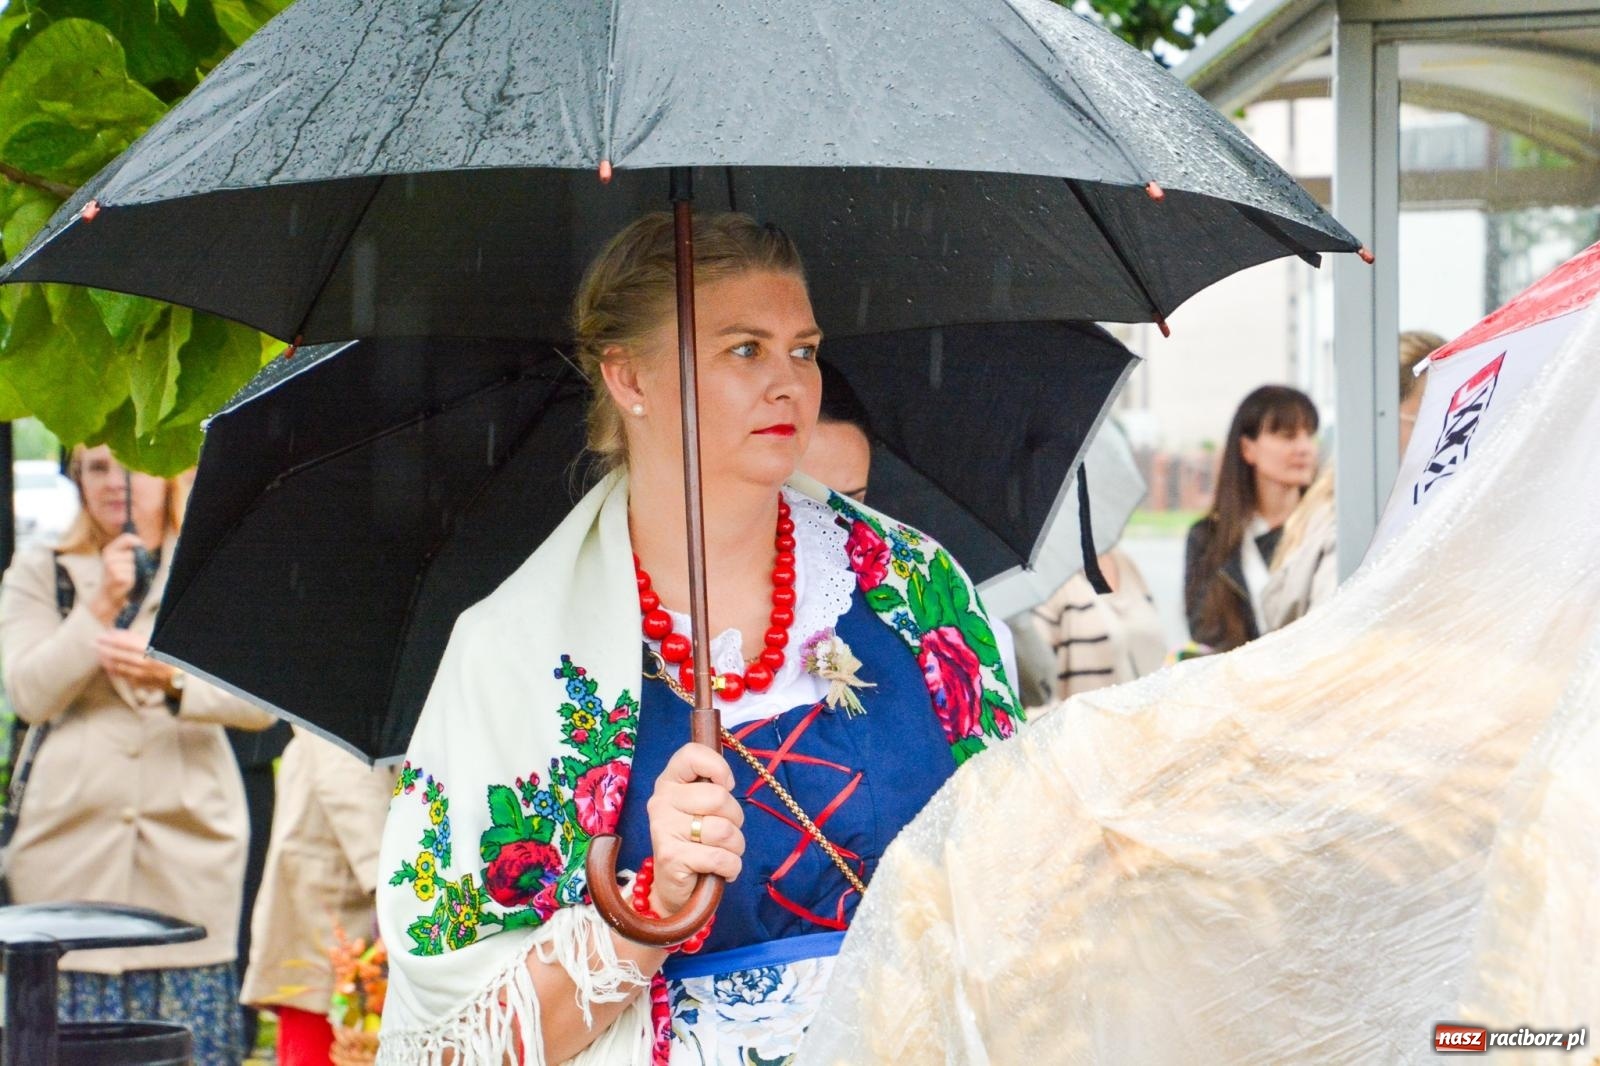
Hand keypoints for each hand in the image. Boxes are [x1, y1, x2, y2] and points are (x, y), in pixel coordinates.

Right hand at [92, 533, 144, 622]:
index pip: (126, 538)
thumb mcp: (121, 560)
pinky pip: (134, 575)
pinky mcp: (117, 577)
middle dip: (135, 563)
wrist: (107, 596)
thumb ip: (129, 550)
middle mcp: (109, 557)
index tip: (141, 547)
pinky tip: (125, 584)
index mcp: (109, 550)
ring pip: (135, 565)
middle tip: (126, 571)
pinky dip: (133, 580)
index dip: (137, 542)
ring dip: (134, 573)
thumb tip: (141, 543)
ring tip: (125, 578)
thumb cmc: (118, 576)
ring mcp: (112, 567)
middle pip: (133, 554)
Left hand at [96, 629, 176, 692]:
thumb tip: (118, 633)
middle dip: (104, 648)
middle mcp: (144, 662)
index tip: (102, 636)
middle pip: (119, 655)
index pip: (125, 643)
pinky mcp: (140, 682)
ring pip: (118, 666)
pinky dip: (113, 670)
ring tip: (98, 653)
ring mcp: (141, 673)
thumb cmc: (168, 657)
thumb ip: (137, 639)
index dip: (112, 639)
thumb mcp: (157, 644)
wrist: (179, 676)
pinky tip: (107, 665)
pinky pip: (123, 675)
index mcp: (150, 650)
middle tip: (94, 643)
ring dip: (106, 659)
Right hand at [644, 743, 744, 915]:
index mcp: (669, 781)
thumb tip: (728, 781)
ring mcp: (663, 829)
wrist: (672, 886)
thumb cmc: (694, 840)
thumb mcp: (700, 807)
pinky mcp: (671, 857)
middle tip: (724, 833)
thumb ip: (711, 786)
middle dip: (735, 818)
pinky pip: (721, 858)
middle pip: (719, 797)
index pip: (692, 754)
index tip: (725, 787)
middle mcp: (661, 801)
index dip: (718, 768)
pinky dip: (731, 868)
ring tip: (723, 853)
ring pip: (724, 830)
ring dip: (735, 847)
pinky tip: (721, 871)